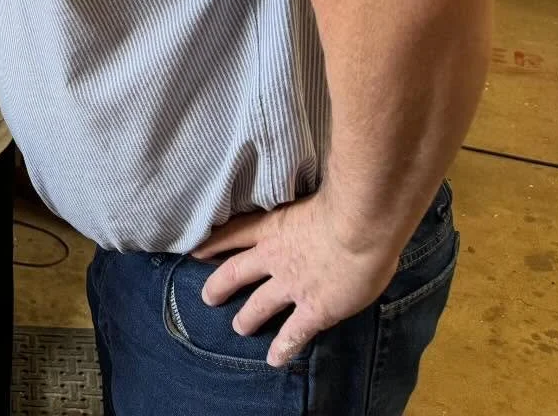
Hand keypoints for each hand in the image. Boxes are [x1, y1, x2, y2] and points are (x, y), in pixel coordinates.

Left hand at [192, 193, 401, 367]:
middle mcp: (275, 256)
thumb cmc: (346, 201)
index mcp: (274, 226)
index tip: (196, 252)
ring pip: (259, 305)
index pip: (235, 233)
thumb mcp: (312, 196)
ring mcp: (292, 285)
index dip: (214, 243)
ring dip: (247, 318)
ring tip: (238, 327)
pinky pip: (294, 333)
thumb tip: (317, 209)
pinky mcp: (314, 310)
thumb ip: (306, 209)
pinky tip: (275, 360)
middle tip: (207, 297)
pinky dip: (283, 348)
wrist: (361, 226)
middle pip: (236, 272)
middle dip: (219, 286)